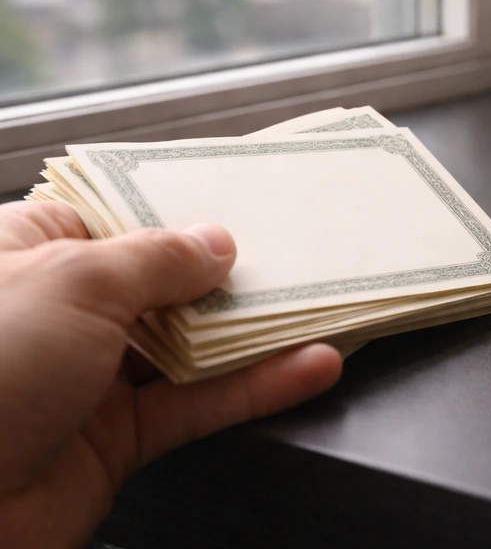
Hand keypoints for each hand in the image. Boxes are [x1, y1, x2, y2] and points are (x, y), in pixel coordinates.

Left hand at [0, 202, 342, 547]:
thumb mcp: (73, 283)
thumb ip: (157, 259)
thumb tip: (216, 243)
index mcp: (29, 253)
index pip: (117, 215)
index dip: (180, 205)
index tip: (243, 196)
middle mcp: (61, 313)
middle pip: (164, 280)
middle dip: (228, 269)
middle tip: (295, 250)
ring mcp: (89, 376)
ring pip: (189, 343)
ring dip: (255, 330)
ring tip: (318, 304)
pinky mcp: (118, 438)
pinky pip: (198, 404)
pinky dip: (255, 387)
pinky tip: (306, 366)